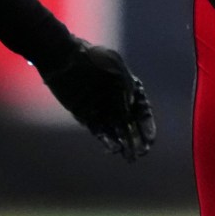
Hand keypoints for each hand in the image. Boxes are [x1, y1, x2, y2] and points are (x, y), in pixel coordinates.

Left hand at [34, 39, 157, 160]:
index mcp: (128, 88)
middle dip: (138, 140)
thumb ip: (127, 86)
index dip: (147, 126)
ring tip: (130, 157)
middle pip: (131, 125)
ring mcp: (102, 109)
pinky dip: (107, 141)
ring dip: (125, 144)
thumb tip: (132, 107)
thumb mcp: (116, 67)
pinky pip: (99, 131)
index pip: (142, 111)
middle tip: (142, 152)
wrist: (64, 57)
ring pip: (117, 131)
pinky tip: (114, 149)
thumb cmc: (91, 58)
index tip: (150, 139)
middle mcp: (116, 101)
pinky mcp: (86, 115)